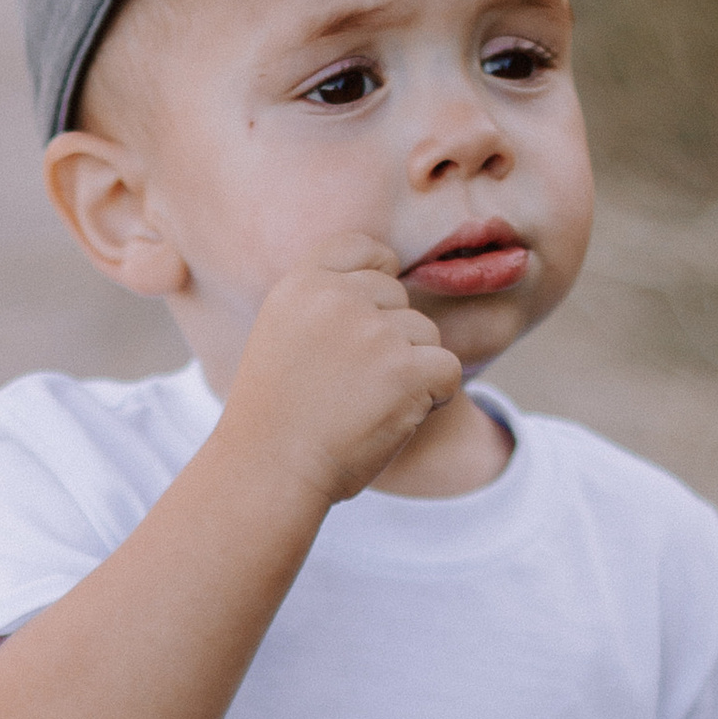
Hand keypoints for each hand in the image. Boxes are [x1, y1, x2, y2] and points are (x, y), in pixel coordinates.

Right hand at [218, 234, 461, 506]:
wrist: (269, 470)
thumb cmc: (277, 418)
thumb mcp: (284, 337)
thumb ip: (327, 306)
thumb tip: (388, 284)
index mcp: (301, 284)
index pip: (363, 248)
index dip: (379, 276)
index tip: (371, 315)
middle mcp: (338, 298)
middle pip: (399, 298)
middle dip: (392, 338)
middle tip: (353, 386)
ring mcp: (374, 332)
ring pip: (426, 334)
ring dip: (411, 371)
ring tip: (367, 405)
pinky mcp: (405, 370)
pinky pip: (448, 370)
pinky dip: (434, 397)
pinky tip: (395, 417)